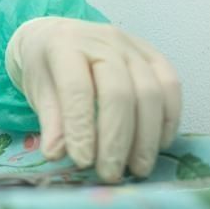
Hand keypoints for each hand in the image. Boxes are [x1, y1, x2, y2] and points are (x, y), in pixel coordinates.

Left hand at [4, 17, 181, 181]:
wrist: (59, 35)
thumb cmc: (47, 68)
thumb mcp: (39, 92)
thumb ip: (50, 121)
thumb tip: (57, 153)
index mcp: (65, 45)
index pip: (77, 89)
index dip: (81, 128)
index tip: (83, 161)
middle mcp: (102, 40)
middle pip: (119, 92)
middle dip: (117, 139)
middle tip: (111, 173)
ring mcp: (131, 45)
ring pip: (150, 91)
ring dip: (146, 136)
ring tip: (137, 168)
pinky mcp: (153, 53)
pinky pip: (171, 85)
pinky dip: (169, 119)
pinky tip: (159, 144)